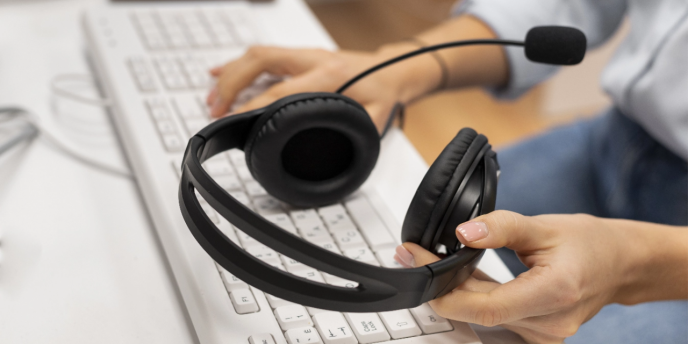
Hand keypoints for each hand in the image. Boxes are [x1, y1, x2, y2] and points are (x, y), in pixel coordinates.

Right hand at [206, 44, 440, 130]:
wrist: (393, 70)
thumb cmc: (383, 92)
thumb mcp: (375, 118)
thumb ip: (354, 132)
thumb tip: (334, 155)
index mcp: (329, 75)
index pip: (283, 89)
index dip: (255, 104)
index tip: (236, 118)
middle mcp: (312, 60)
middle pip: (260, 61)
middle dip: (232, 84)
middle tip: (215, 109)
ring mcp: (303, 55)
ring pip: (257, 55)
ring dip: (230, 74)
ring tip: (211, 98)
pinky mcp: (298, 57)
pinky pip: (261, 56)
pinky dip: (237, 65)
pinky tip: (218, 73)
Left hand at [394, 211, 652, 343]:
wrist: (620, 264)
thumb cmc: (590, 244)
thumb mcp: (544, 226)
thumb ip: (501, 228)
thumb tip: (464, 232)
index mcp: (552, 295)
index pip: (482, 307)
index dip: (442, 288)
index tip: (416, 259)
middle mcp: (547, 324)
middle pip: (476, 312)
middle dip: (440, 284)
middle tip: (414, 254)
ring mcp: (542, 334)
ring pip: (482, 316)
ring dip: (454, 290)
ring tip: (433, 261)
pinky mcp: (536, 333)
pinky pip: (494, 317)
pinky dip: (474, 297)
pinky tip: (460, 276)